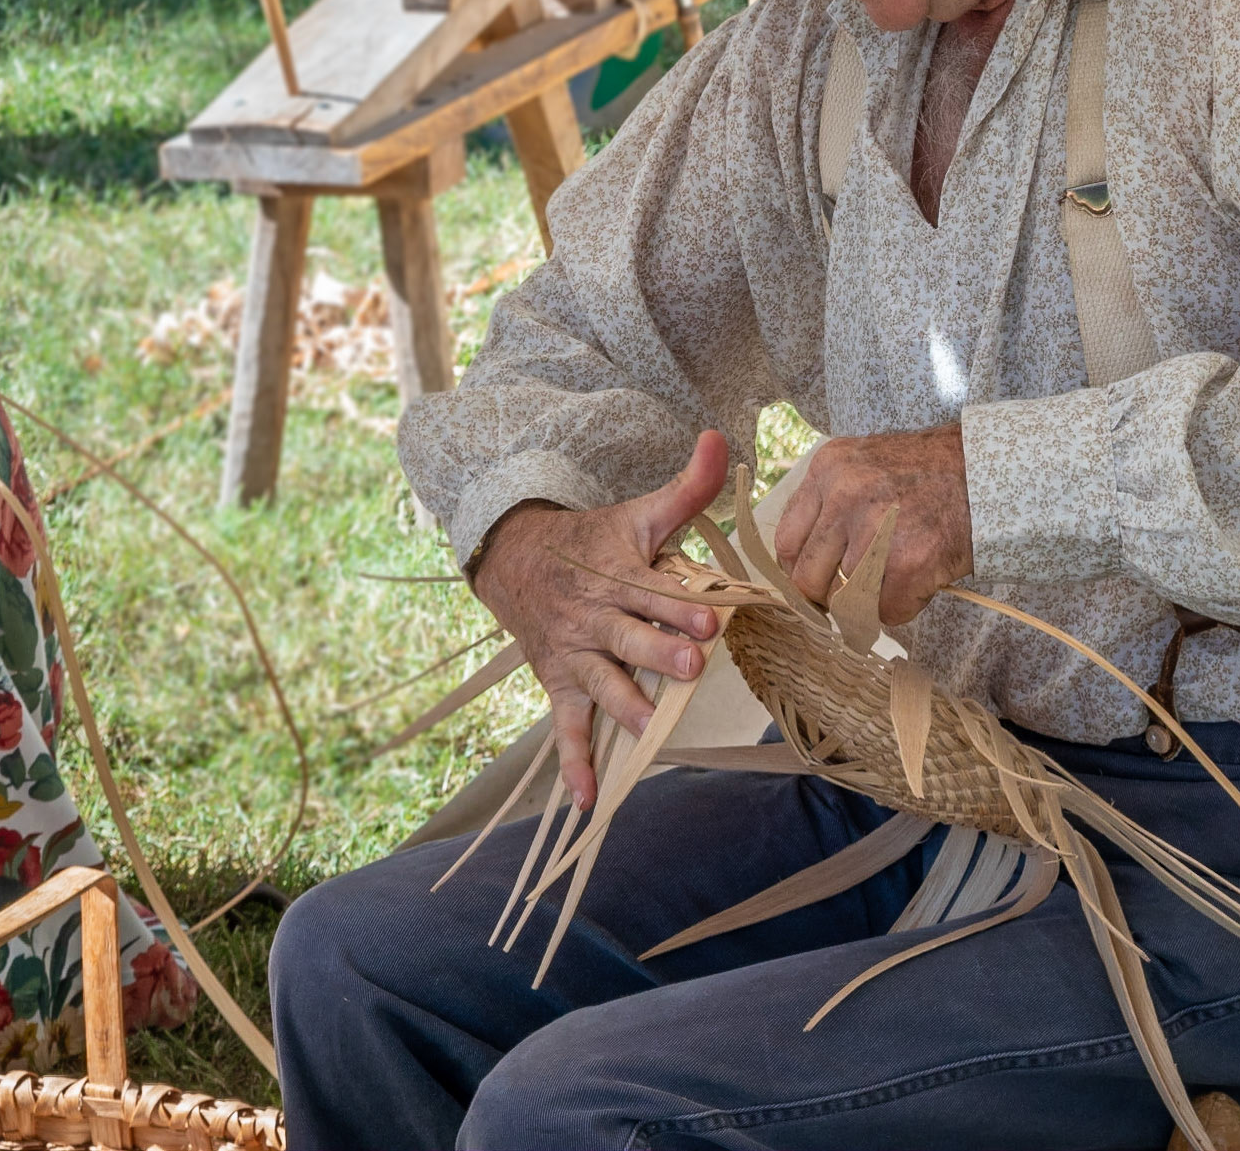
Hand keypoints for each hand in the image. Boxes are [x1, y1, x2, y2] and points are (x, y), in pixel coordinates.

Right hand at [472, 432, 728, 807]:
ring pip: (602, 684)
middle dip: (660, 652)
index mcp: (621, 576)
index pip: (655, 592)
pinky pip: (566, 729)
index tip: (712, 620)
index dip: (682, 606)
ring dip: (626, 704)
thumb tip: (721, 438)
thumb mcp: (641, 513)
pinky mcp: (561, 685)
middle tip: (691, 666)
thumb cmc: (596, 540)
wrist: (518, 559)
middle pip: (631, 638)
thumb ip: (688, 487)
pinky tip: (589, 800)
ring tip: (651, 724)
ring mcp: (577, 656)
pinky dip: (575, 765)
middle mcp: (597, 619)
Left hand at [772, 424, 972, 627]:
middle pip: (808, 578)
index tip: (817, 580)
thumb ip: (829, 504)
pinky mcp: (908, 563)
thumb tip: (801, 566)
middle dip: (830, 594)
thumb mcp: (864, 465)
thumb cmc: (928, 473)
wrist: (988, 472)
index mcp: (828, 469)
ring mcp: (875, 530)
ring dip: (870, 601)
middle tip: (856, 590)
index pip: (786, 541)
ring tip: (896, 577)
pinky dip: (905, 606)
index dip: (800, 570)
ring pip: (845, 601)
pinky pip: (887, 611)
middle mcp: (845, 495)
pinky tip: (922, 579)